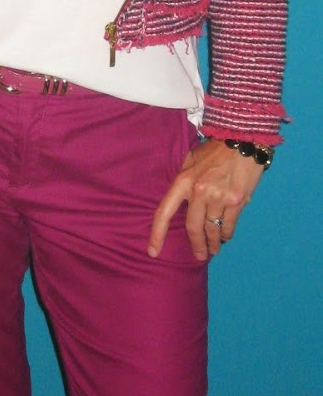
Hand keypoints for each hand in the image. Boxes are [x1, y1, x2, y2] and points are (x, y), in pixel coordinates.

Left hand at [148, 138, 264, 261]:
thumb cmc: (215, 151)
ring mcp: (218, 198)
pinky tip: (226, 237)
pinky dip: (227, 234)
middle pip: (193, 227)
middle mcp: (198, 192)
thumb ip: (184, 183)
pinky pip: (229, 225)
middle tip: (199, 255)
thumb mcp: (190, 161)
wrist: (242, 140)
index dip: (157, 234)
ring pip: (212, 229)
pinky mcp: (236, 201)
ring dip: (214, 242)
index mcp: (182, 181)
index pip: (164, 212)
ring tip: (214, 248)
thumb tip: (181, 204)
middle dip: (196, 245)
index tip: (153, 252)